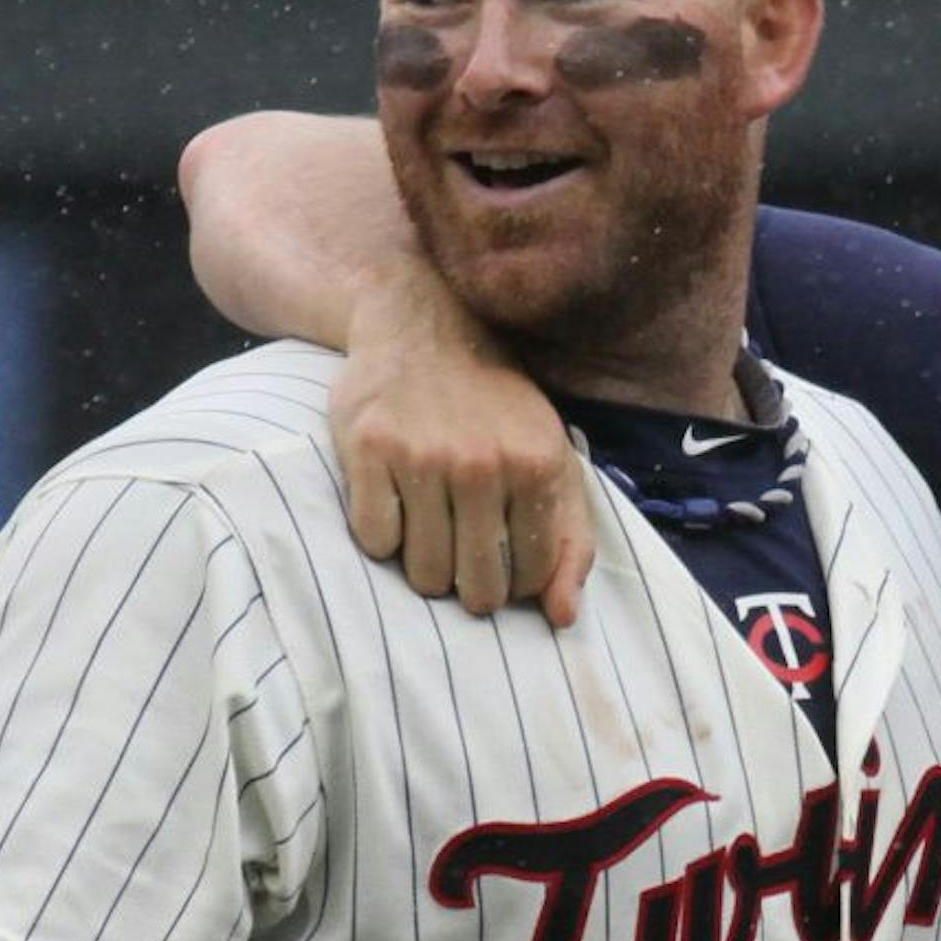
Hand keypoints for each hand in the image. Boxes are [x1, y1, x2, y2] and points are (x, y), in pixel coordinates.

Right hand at [336, 276, 594, 625]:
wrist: (422, 323)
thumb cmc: (496, 405)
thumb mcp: (553, 459)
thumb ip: (570, 539)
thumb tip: (562, 617)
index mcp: (538, 466)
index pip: (530, 579)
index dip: (515, 580)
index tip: (502, 556)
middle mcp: (483, 463)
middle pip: (475, 589)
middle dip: (469, 585)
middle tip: (461, 552)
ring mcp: (423, 457)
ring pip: (422, 574)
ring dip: (424, 566)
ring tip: (429, 527)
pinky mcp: (370, 450)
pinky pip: (375, 541)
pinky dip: (383, 538)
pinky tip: (396, 504)